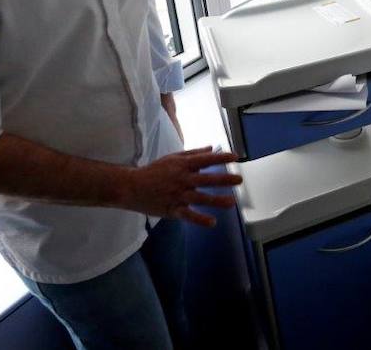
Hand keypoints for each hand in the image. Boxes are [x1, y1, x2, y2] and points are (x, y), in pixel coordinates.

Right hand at [122, 147, 242, 226]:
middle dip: (223, 179)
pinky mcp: (172, 209)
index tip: (236, 157)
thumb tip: (212, 148)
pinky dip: (200, 219)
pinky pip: (188, 215)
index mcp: (183, 165)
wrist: (131, 187)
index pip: (205, 160)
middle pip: (206, 179)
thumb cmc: (154, 171)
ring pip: (200, 198)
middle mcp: (182, 179)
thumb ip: (194, 153)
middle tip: (239, 180)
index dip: (221, 158)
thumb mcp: (173, 158)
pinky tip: (212, 222)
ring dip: (216, 200)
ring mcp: (178, 195)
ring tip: (232, 202)